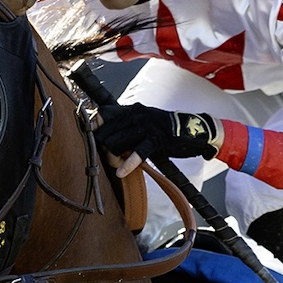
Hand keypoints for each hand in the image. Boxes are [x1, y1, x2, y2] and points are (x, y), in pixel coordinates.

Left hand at [95, 104, 219, 174]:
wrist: (190, 128)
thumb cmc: (162, 128)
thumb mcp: (142, 120)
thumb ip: (124, 125)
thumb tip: (102, 135)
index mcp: (130, 109)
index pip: (102, 114)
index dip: (95, 128)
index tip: (93, 139)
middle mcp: (135, 114)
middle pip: (105, 134)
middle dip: (103, 149)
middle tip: (111, 158)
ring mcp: (145, 126)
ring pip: (115, 144)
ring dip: (112, 158)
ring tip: (117, 165)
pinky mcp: (155, 139)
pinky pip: (136, 153)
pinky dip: (127, 164)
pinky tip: (121, 173)